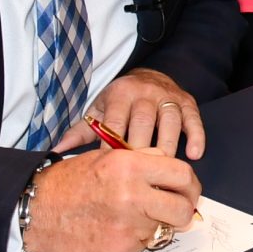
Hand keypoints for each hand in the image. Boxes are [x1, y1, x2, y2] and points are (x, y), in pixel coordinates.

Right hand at [21, 148, 203, 251]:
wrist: (36, 211)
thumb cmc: (69, 182)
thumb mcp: (107, 157)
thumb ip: (143, 160)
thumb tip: (172, 169)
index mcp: (131, 166)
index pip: (182, 175)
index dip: (191, 185)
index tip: (188, 191)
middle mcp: (132, 194)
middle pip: (182, 208)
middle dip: (184, 210)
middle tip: (177, 210)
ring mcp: (127, 225)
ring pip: (164, 227)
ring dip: (155, 224)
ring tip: (132, 215)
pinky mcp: (120, 248)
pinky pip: (143, 243)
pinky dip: (136, 238)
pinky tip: (116, 228)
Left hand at [58, 68, 206, 159]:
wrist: (149, 75)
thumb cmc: (119, 102)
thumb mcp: (99, 110)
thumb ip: (80, 131)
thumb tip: (56, 151)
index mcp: (120, 94)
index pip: (116, 122)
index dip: (113, 147)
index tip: (111, 170)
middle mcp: (145, 92)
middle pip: (144, 122)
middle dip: (140, 149)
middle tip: (137, 176)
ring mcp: (168, 97)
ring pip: (170, 122)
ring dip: (167, 146)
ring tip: (163, 171)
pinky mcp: (187, 102)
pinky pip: (194, 119)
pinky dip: (196, 136)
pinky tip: (194, 155)